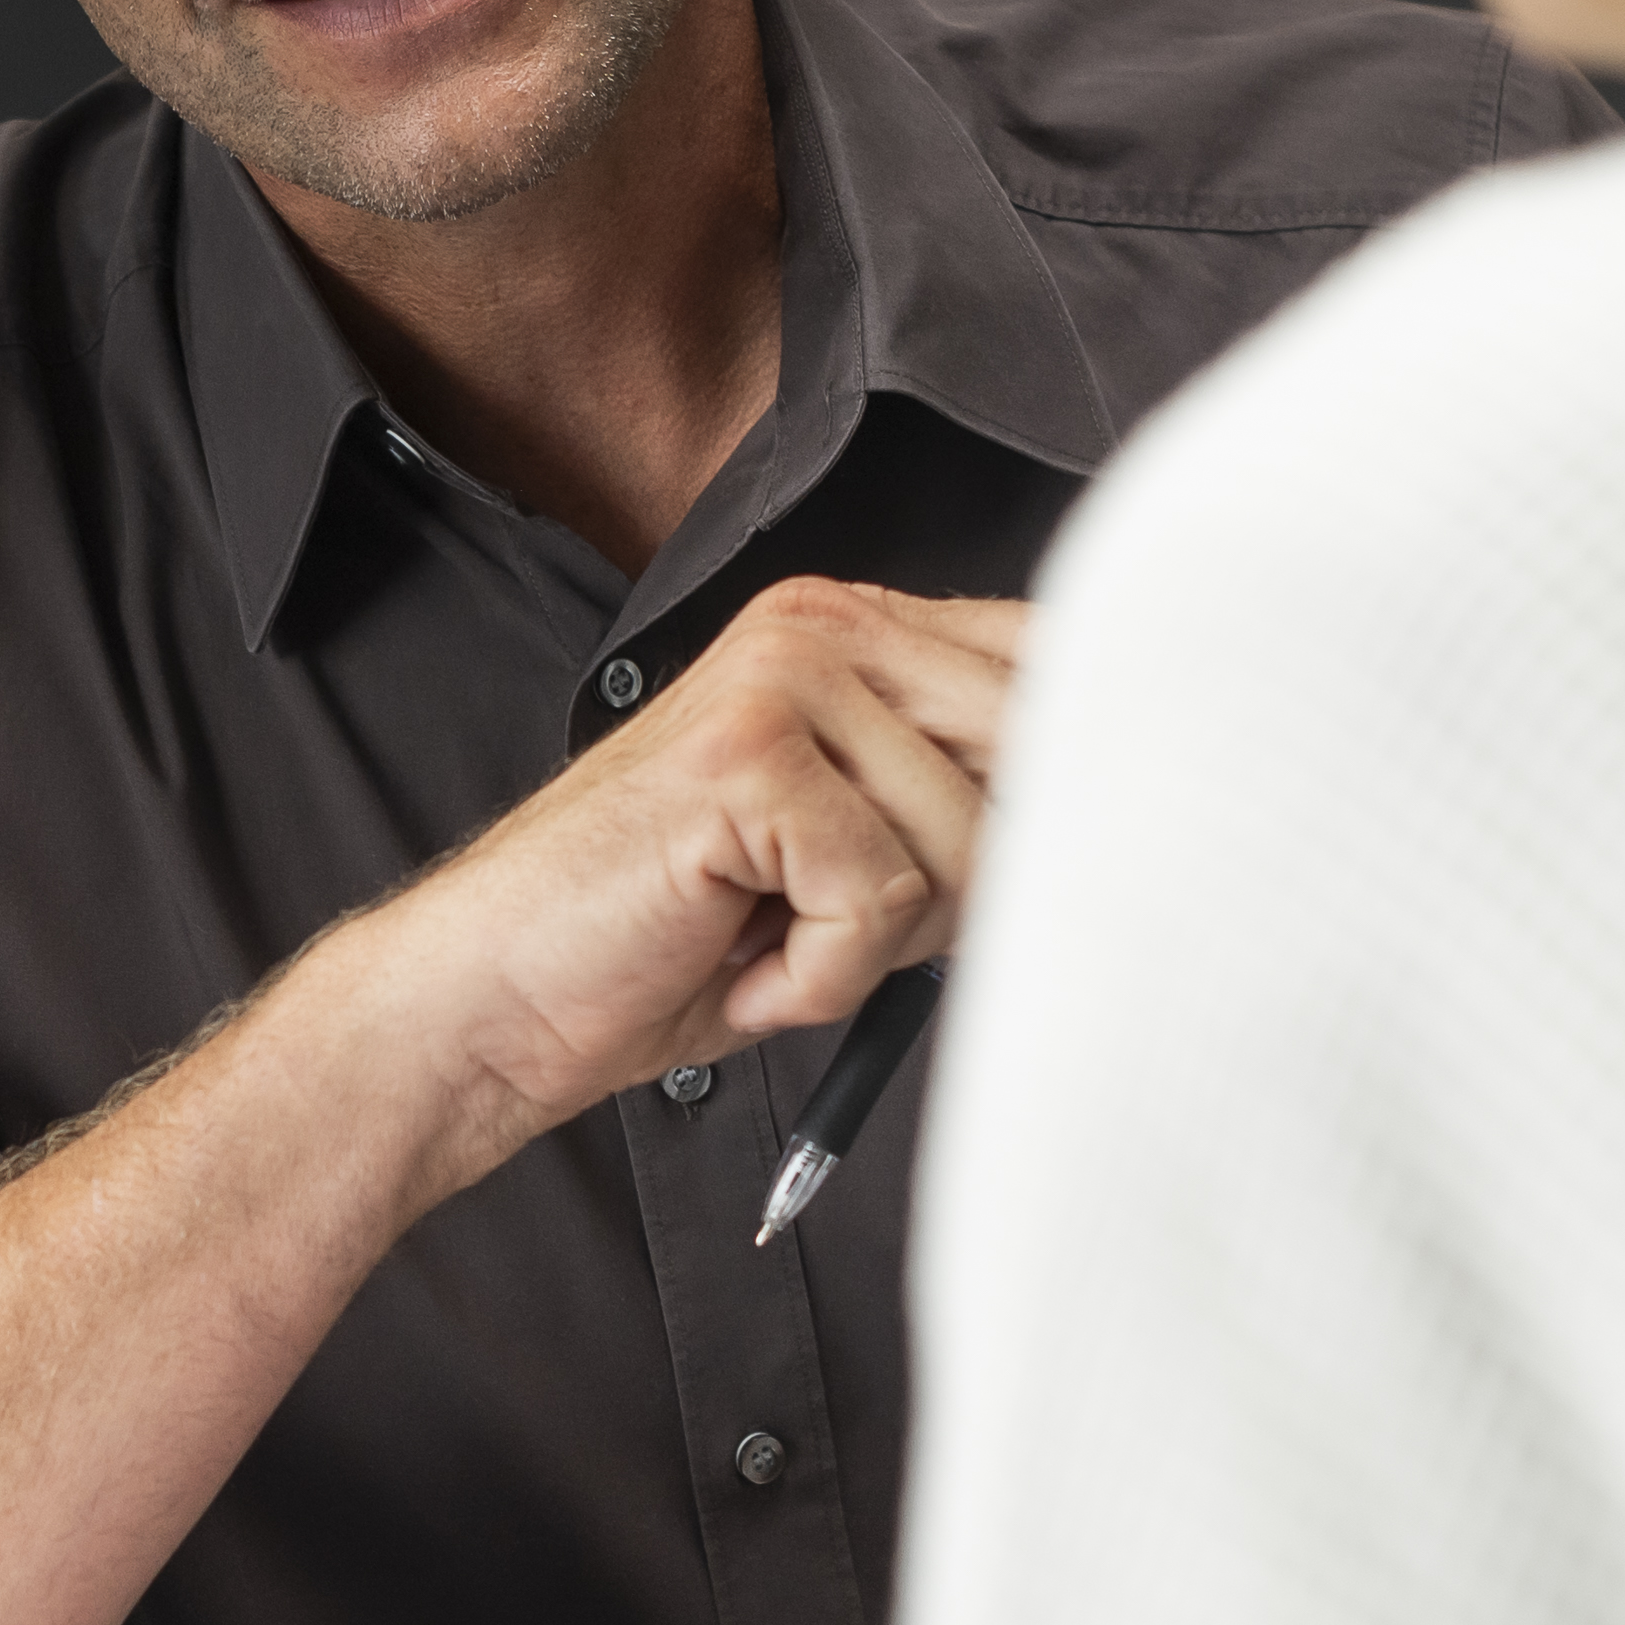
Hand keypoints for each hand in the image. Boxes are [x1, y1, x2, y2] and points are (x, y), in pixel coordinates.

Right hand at [325, 581, 1019, 1180]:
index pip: (1055, 671)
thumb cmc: (667, 939)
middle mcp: (822, 626)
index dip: (1069, 793)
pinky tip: (740, 962)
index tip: (1000, 879)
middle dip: (962, 891)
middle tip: (842, 924)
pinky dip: (817, 978)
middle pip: (1037, 765)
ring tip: (771, 938)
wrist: (495, 997)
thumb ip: (964, 799)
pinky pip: (880, 902)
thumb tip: (1129, 810)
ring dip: (875, 947)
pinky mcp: (747, 758)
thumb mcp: (849, 852)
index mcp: (855, 629)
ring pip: (966, 846)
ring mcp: (781, 681)